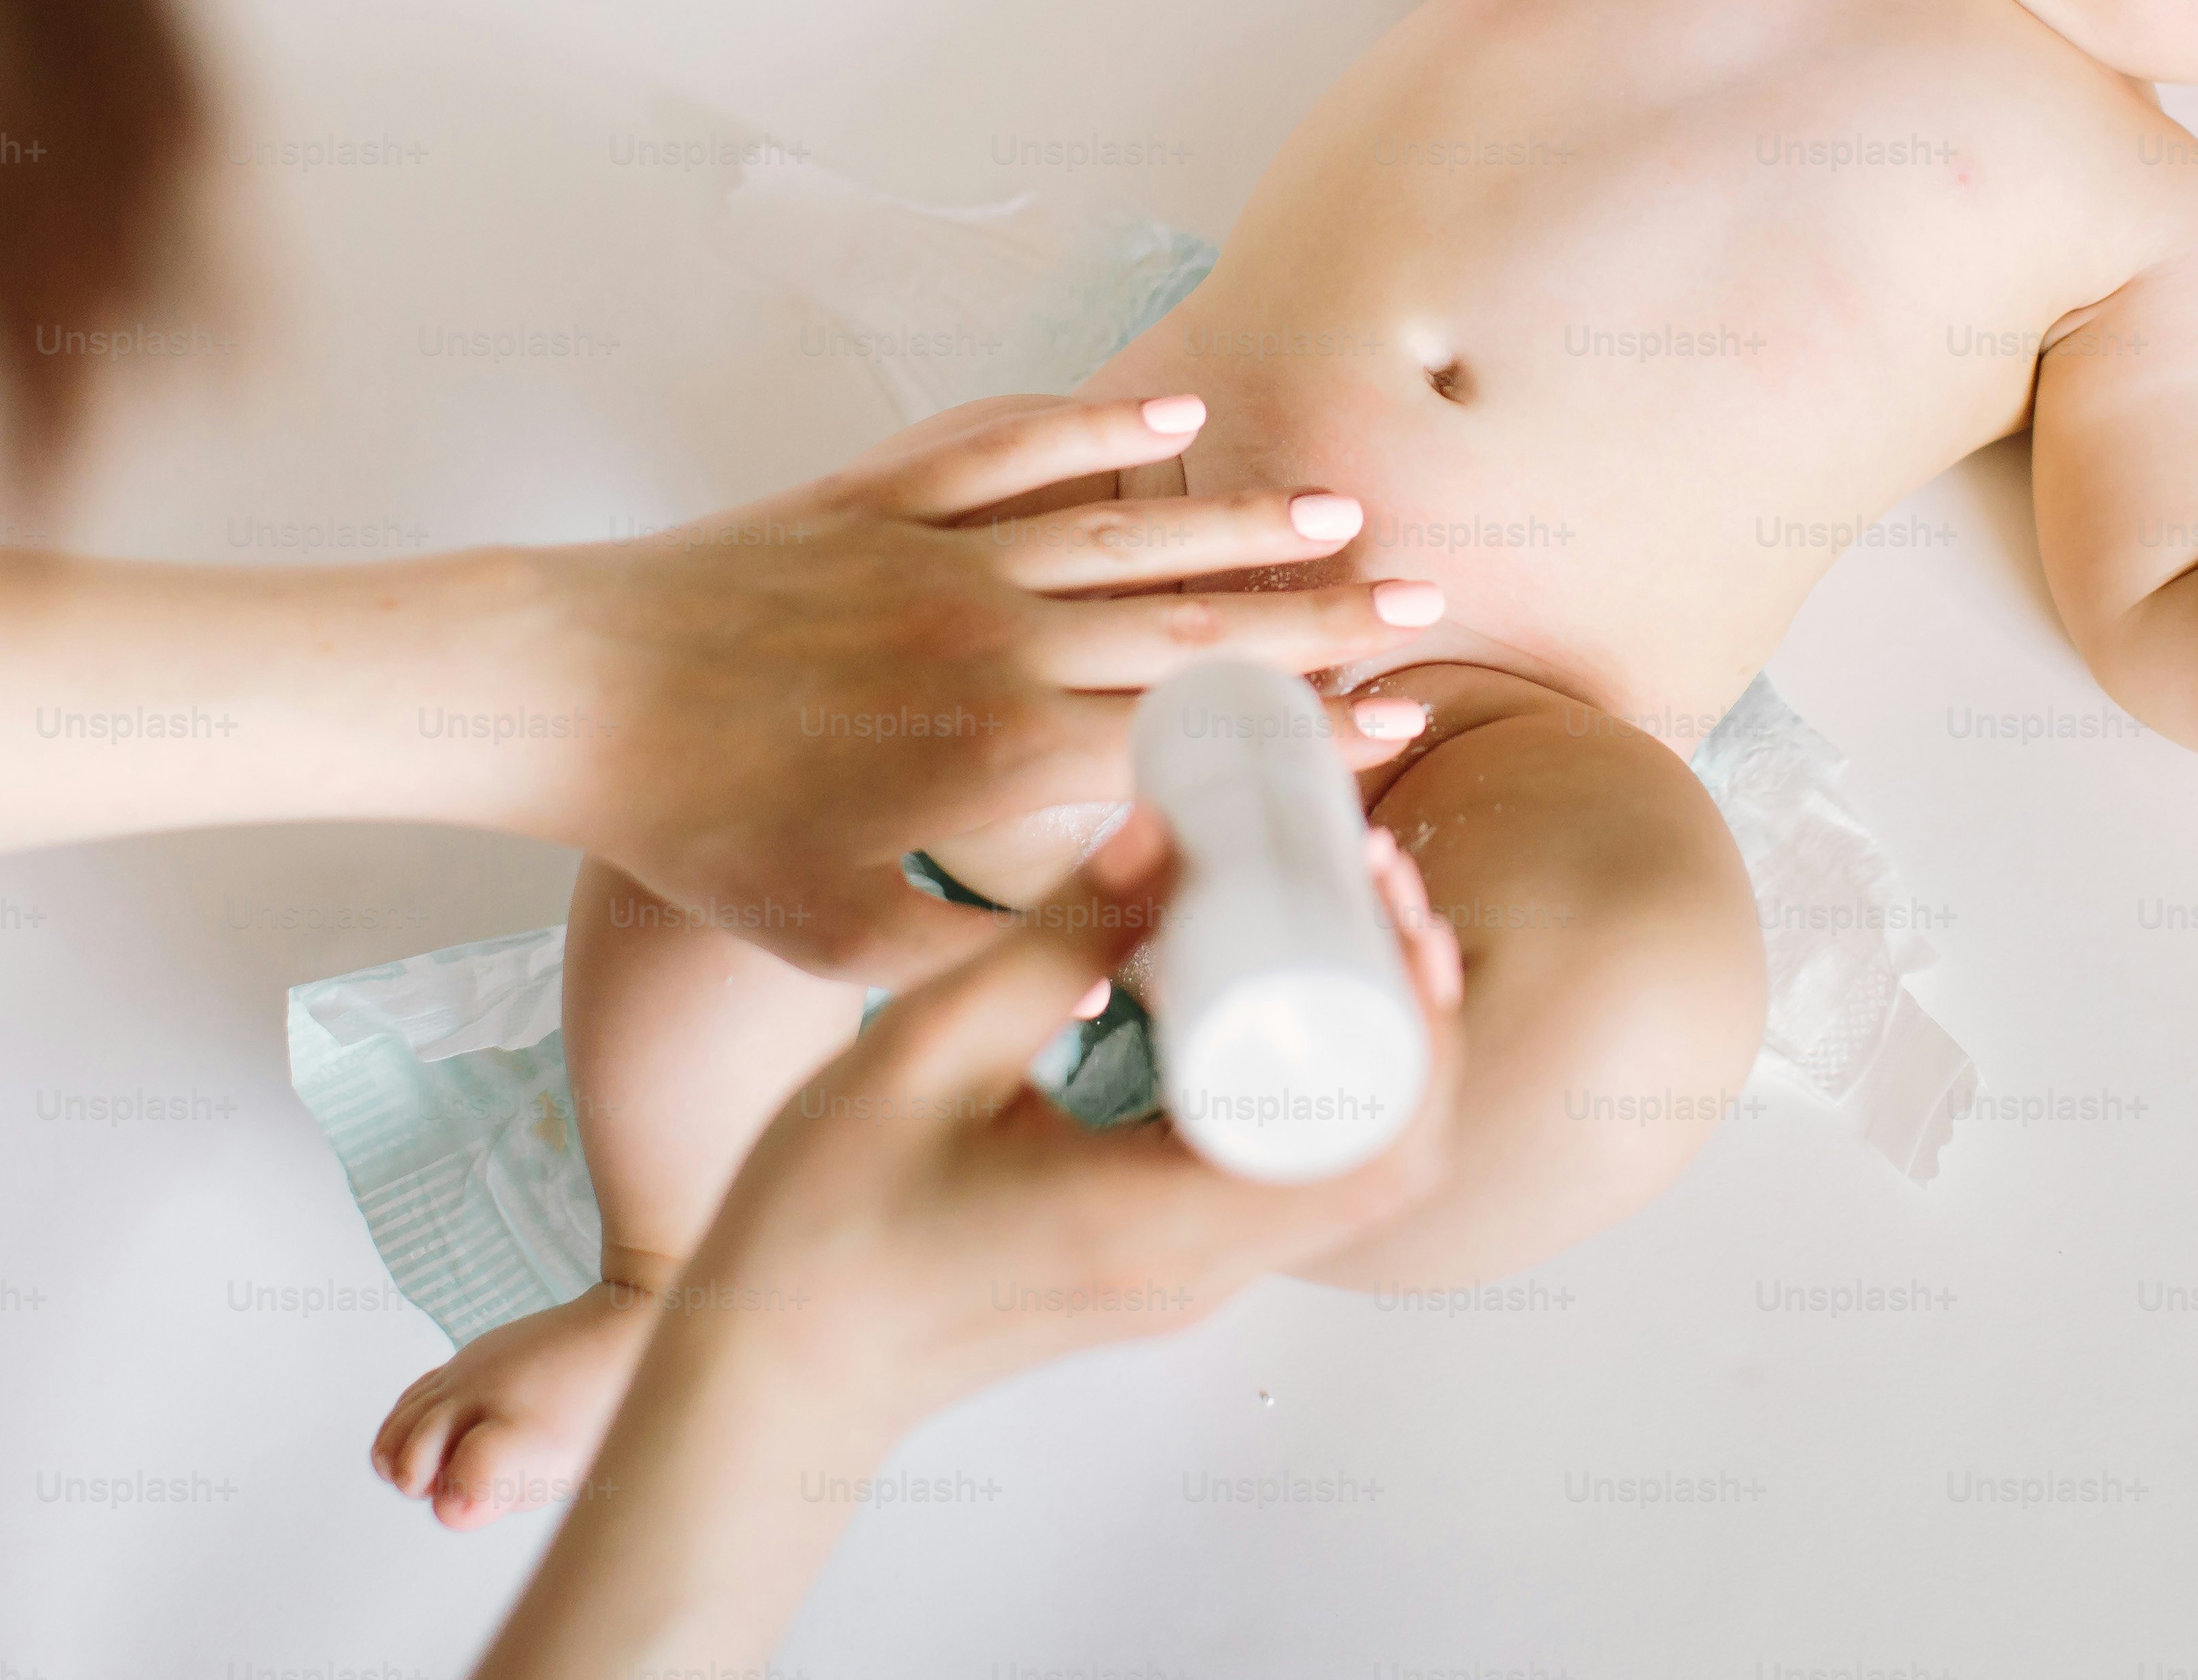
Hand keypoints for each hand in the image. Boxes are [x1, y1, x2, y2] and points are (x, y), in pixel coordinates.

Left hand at [523, 396, 1445, 982]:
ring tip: (1343, 508)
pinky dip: (1099, 430)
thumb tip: (1135, 952)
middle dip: (1322, 614)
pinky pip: (1013, 449)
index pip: (1196, 739)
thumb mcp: (849, 944)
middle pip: (1194, 621)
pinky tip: (1175, 423)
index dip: (1308, 731)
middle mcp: (995, 635)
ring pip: (1126, 526)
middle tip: (1427, 600)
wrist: (569, 696)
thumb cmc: (703, 840)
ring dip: (1243, 518)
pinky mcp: (879, 494)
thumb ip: (997, 949)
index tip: (1401, 718)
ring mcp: (940, 552)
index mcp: (1000, 753)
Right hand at [689, 807, 1461, 1433]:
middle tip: (1374, 874)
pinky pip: (1282, 1172)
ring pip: (1346, 1165)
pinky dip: (1314, 1077)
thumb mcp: (929, 1047)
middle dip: (1415, 1005)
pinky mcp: (1161, 1267)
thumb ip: (1054, 939)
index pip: (1381, 1144)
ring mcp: (1187, 1281)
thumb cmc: (824, 1221)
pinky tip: (1267, 980)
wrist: (772, 1372)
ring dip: (1371, 1037)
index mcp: (1162, 1225)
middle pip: (1392, 1152)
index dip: (1425, 1014)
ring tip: (1335, 904)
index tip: (1392, 895)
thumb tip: (1169, 824)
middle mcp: (1201, 1269)